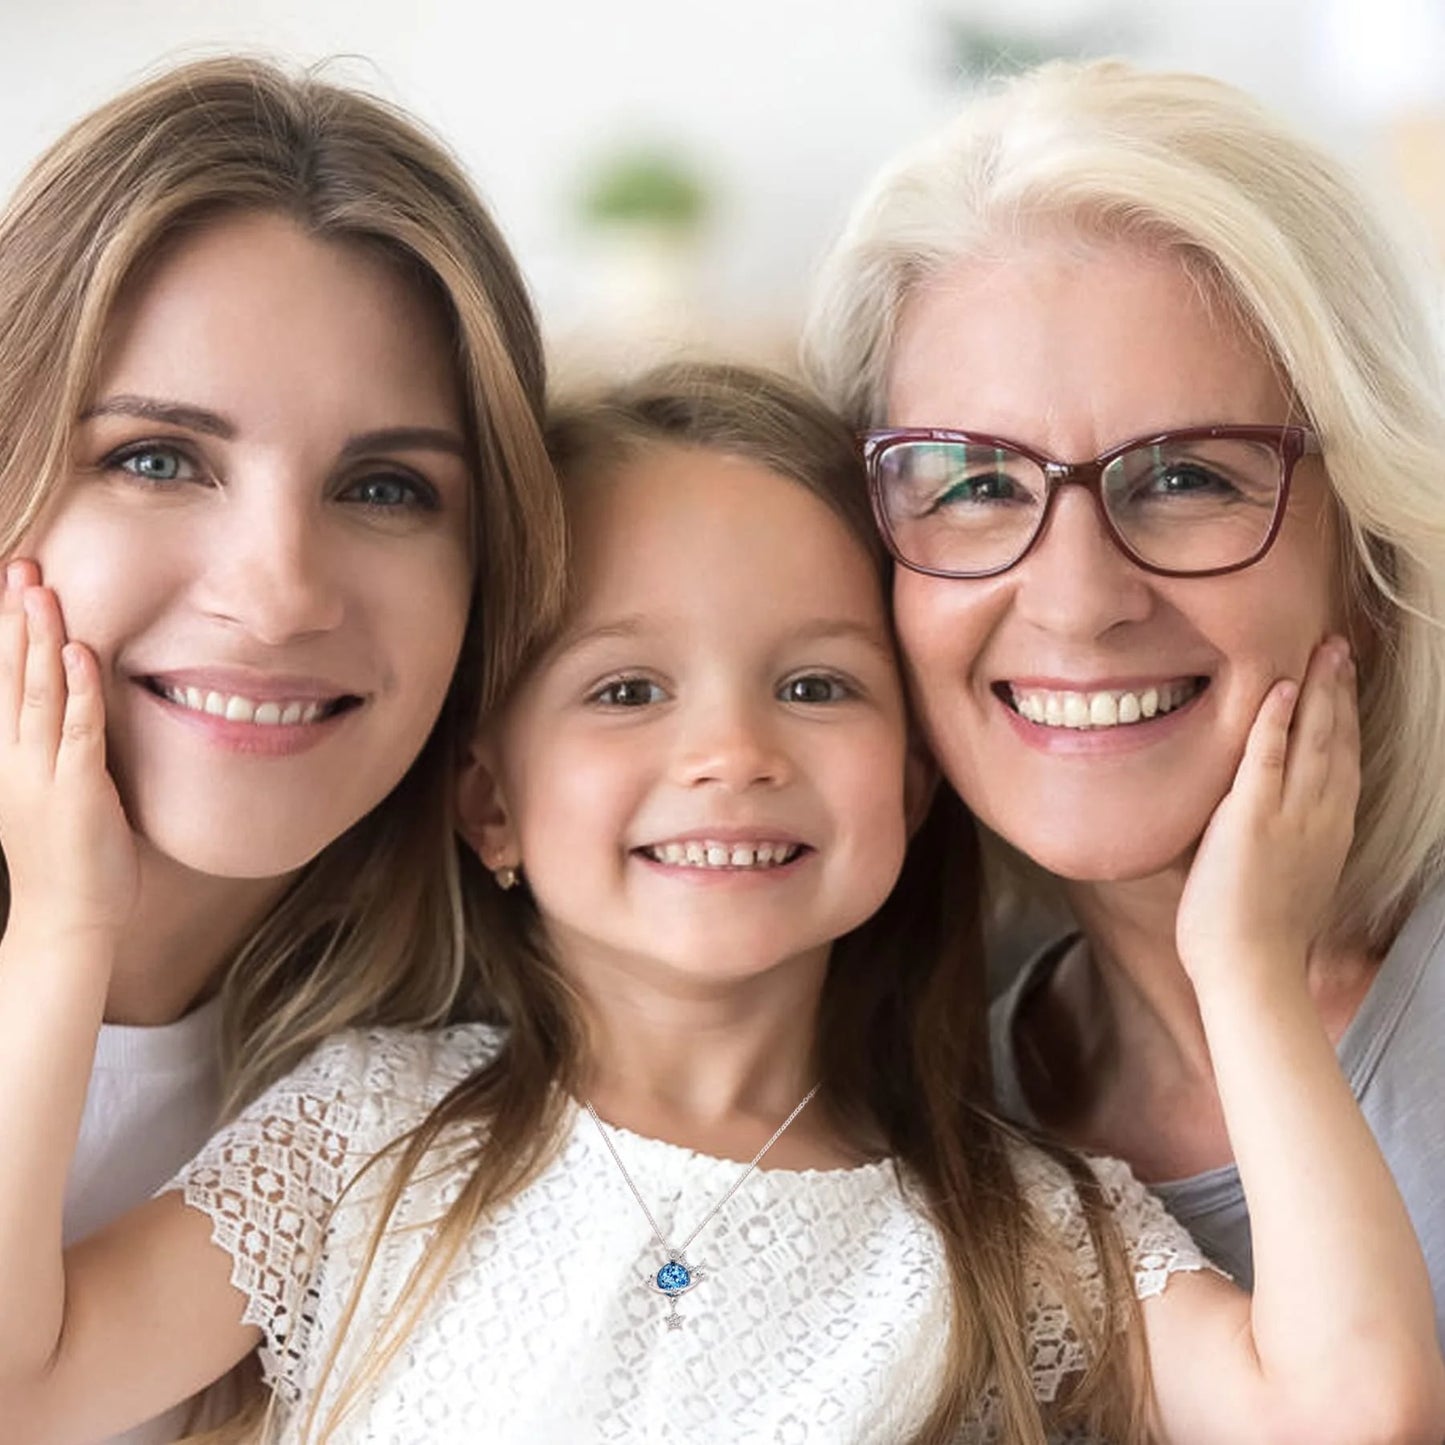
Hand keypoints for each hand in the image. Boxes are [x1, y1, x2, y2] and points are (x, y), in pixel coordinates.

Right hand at [0, 560, 137, 943]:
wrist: (69, 921)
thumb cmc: (69, 860)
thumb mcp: (51, 795)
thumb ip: (58, 751)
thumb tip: (73, 708)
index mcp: (5, 758)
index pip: (1, 681)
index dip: (6, 631)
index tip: (12, 585)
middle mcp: (14, 759)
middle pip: (10, 674)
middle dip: (15, 617)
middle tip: (22, 565)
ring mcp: (43, 773)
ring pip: (38, 691)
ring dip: (40, 639)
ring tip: (42, 590)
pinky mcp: (78, 788)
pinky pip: (78, 728)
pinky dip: (79, 688)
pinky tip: (79, 652)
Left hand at [1176, 637, 1358, 994]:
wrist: (1250, 972)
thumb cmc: (1254, 939)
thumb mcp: (1284, 880)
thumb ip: (1277, 844)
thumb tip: (1253, 829)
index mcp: (1329, 832)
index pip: (1344, 762)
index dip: (1345, 718)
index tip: (1343, 682)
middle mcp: (1321, 818)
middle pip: (1337, 739)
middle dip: (1339, 689)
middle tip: (1339, 647)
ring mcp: (1290, 816)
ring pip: (1312, 739)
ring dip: (1318, 690)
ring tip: (1322, 650)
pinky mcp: (1252, 819)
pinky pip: (1266, 758)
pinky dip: (1274, 721)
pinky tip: (1280, 687)